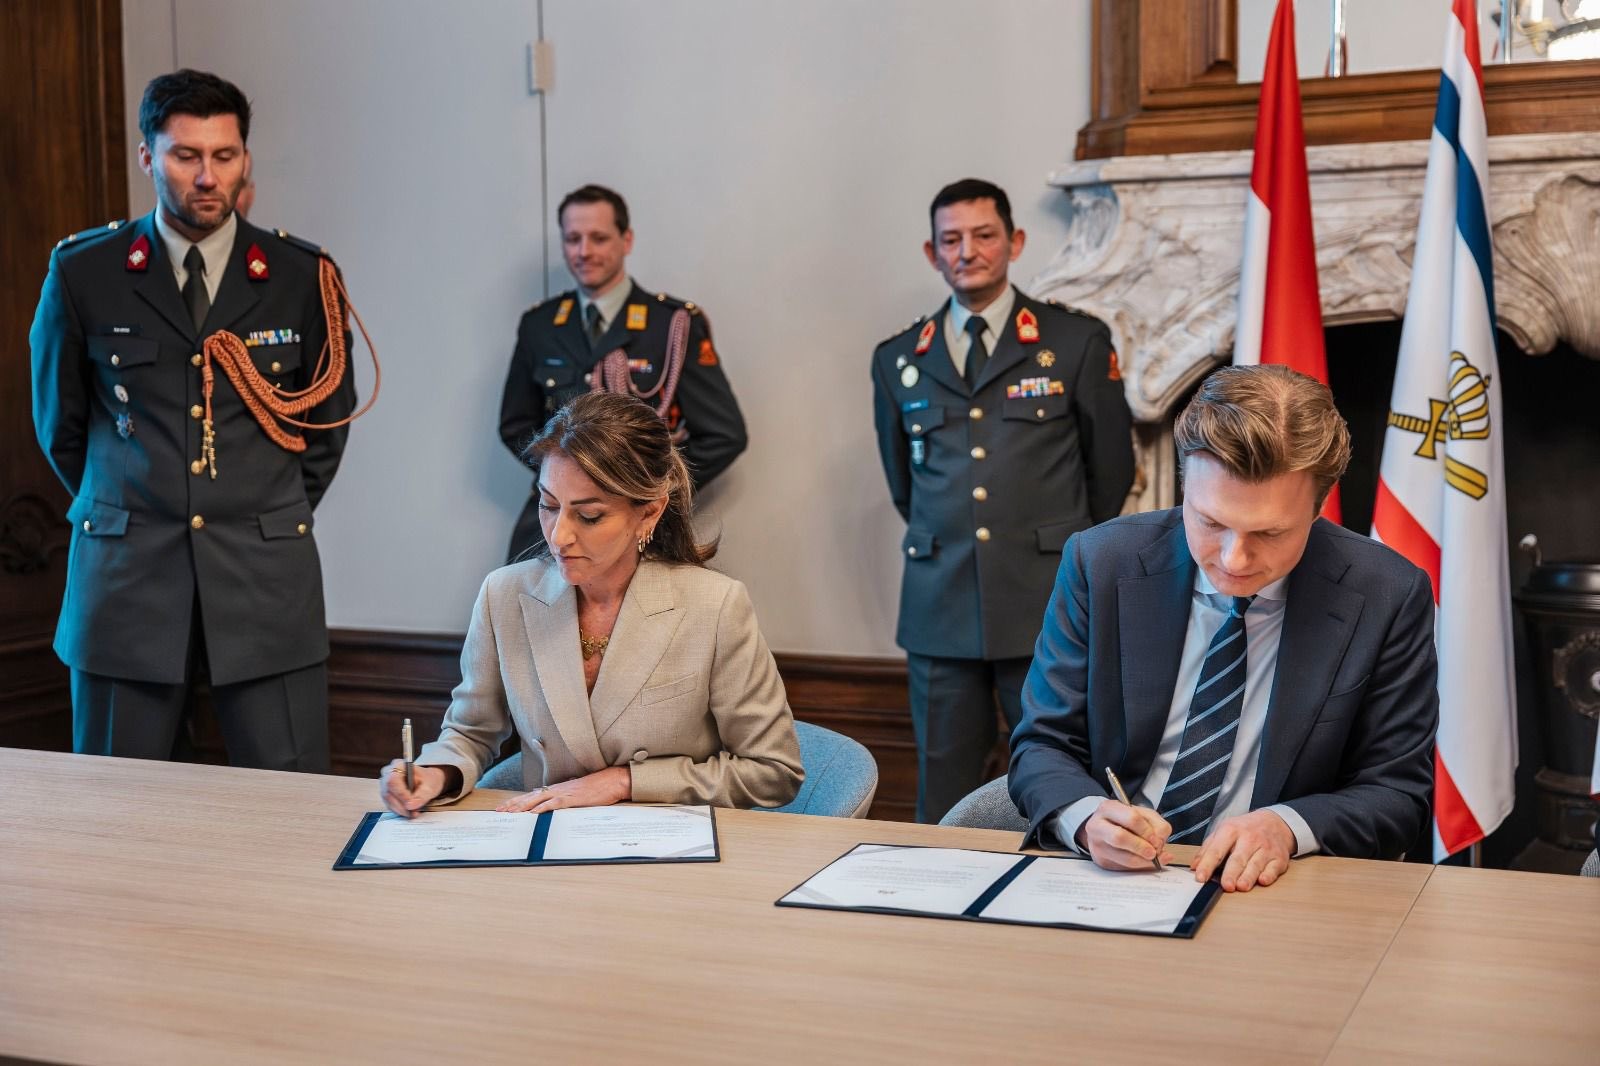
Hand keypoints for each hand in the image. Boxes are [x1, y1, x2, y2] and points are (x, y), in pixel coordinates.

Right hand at [378, 760, 446, 818]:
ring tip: (413, 813)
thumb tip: (410, 806)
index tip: (410, 805)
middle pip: (388, 792)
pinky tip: (409, 812)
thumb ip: (421, 795)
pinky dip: (399, 811)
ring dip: (400, 810)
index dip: (400, 794)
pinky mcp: (386, 795)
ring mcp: (385, 784)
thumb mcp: (430, 786)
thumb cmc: (428, 780)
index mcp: (398, 765)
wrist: (428, 781)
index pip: (393, 780)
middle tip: (413, 813)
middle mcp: (388, 774)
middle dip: (401, 805)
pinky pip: (389, 805)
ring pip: (388, 800)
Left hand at [495, 766, 632, 813]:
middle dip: (513, 804)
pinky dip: (542, 809)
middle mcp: (557, 789)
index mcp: (558, 788)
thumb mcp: (578, 792)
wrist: (612, 780)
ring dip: (522, 807)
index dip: (517, 801)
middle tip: (499, 811)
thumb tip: (555, 803)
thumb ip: (566, 797)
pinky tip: (533, 814)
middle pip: (530, 797)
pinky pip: (554, 804)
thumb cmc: (598, 787)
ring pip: (537, 800)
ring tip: (509, 813)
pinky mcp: (572, 798)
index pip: (532, 795)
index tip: (505, 807)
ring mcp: (564, 793)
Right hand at [1077, 798, 1173, 870]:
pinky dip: (1139, 867)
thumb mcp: (1143, 814)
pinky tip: (1144, 862)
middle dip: (1142, 847)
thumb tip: (1160, 843)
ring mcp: (1097, 845)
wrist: (1104, 829)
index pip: (1131, 818)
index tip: (1157, 839)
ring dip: (1143, 860)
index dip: (1147, 831)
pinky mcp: (1101, 861)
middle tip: (1154, 852)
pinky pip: (1124, 868)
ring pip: (1123, 858)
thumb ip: (1156, 824)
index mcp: (1108, 808)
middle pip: (1120, 838)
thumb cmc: (1124, 820)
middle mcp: (1097, 826)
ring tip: (1152, 858)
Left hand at [1191, 809, 1294, 891]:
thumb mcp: (1224, 831)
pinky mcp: (1279, 858)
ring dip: (1249, 876)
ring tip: (1241, 886)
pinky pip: (1273, 868)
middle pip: (1238, 858)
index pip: (1217, 849)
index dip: (1207, 864)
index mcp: (1231, 830)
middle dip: (1231, 873)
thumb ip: (1208, 848)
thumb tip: (1195, 867)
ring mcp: (1265, 848)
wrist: (1275, 822)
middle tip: (1226, 885)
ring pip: (1256, 864)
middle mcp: (1249, 839)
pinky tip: (1263, 880)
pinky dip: (1269, 875)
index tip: (1200, 877)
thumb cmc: (1245, 829)